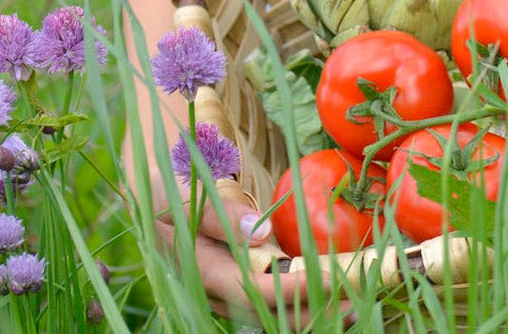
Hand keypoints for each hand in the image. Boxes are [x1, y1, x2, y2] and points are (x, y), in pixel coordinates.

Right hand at [148, 169, 346, 324]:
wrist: (151, 202)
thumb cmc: (171, 194)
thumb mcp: (187, 197)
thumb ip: (222, 216)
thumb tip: (260, 232)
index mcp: (204, 269)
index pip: (255, 289)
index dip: (294, 288)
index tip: (330, 279)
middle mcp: (218, 289)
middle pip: (270, 313)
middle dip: (314, 312)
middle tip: (356, 305)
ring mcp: (229, 290)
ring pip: (274, 313)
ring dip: (313, 312)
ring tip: (354, 306)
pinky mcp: (238, 283)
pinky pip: (272, 302)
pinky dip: (302, 302)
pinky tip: (331, 295)